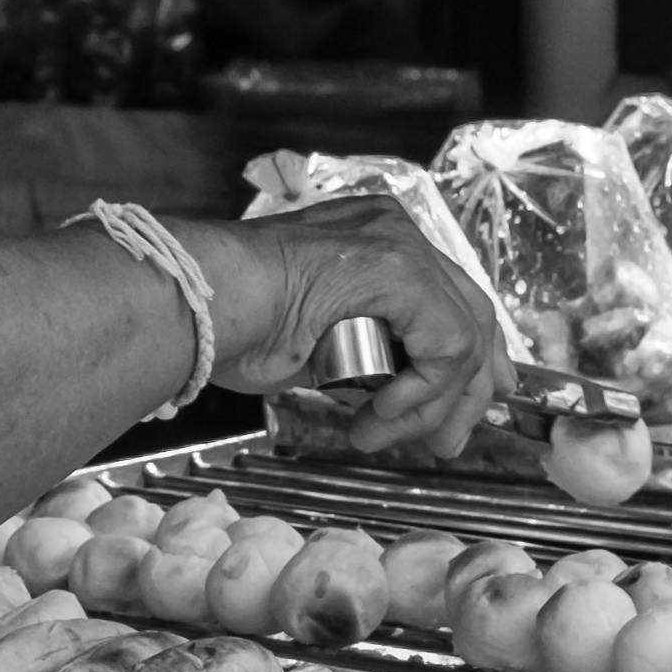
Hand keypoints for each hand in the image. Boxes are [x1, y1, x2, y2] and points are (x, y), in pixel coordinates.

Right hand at [197, 195, 504, 464]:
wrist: (200, 305)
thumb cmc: (232, 324)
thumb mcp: (315, 339)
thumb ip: (363, 352)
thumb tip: (394, 393)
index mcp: (374, 236)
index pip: (448, 298)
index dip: (471, 356)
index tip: (470, 404)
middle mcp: (394, 230)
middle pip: (470, 313)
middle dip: (469, 388)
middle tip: (449, 441)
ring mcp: (399, 244)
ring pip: (462, 337)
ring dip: (429, 405)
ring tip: (378, 435)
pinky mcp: (400, 271)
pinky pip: (444, 346)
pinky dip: (419, 394)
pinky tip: (376, 416)